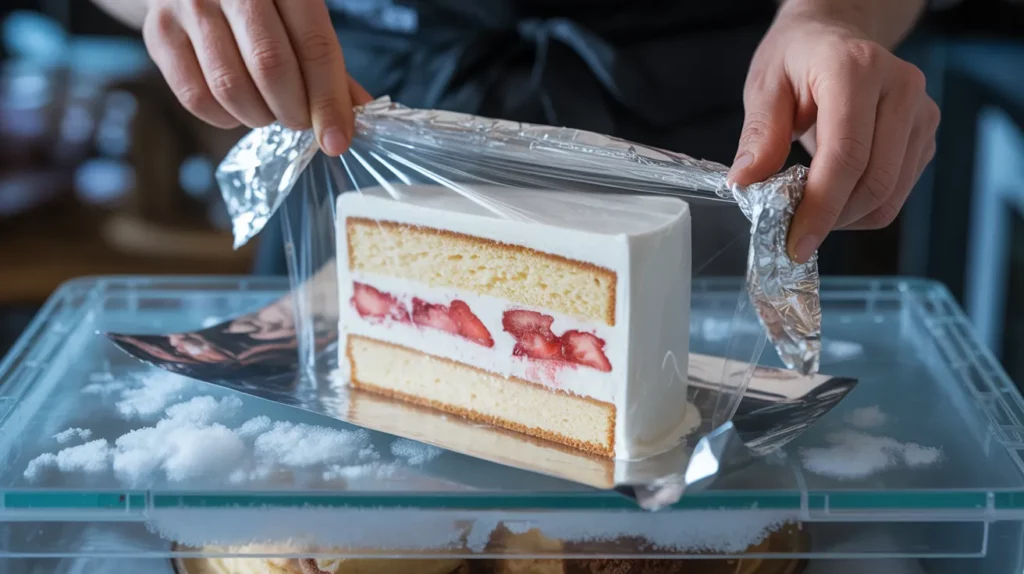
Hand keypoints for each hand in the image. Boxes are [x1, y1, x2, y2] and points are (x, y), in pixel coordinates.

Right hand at [142, 0, 372, 154]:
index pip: (314, 46)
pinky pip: (196, 97)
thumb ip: (327, 62)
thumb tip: (357, 115)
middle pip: (271, 68)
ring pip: (230, 87)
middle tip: (301, 122)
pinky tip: (238, 108)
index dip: (328, 101)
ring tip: (270, 110)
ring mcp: (189, 5)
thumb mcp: (300, 14)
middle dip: (294, 112)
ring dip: (259, 116)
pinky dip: (225, 118)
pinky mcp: (159, 31)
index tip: (337, 140)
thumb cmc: (262, 2)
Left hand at [727, 3, 938, 262]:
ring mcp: (921, 112)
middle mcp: (901, 88)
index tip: (795, 243)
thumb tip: (746, 184)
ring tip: (809, 210)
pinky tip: (833, 196)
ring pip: (890, 194)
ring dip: (847, 218)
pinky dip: (862, 208)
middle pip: (874, 181)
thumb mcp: (765, 86)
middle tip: (793, 233)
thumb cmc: (797, 58)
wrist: (834, 35)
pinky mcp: (925, 135)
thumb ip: (759, 135)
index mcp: (856, 70)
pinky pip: (897, 192)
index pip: (846, 156)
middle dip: (831, 219)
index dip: (821, 208)